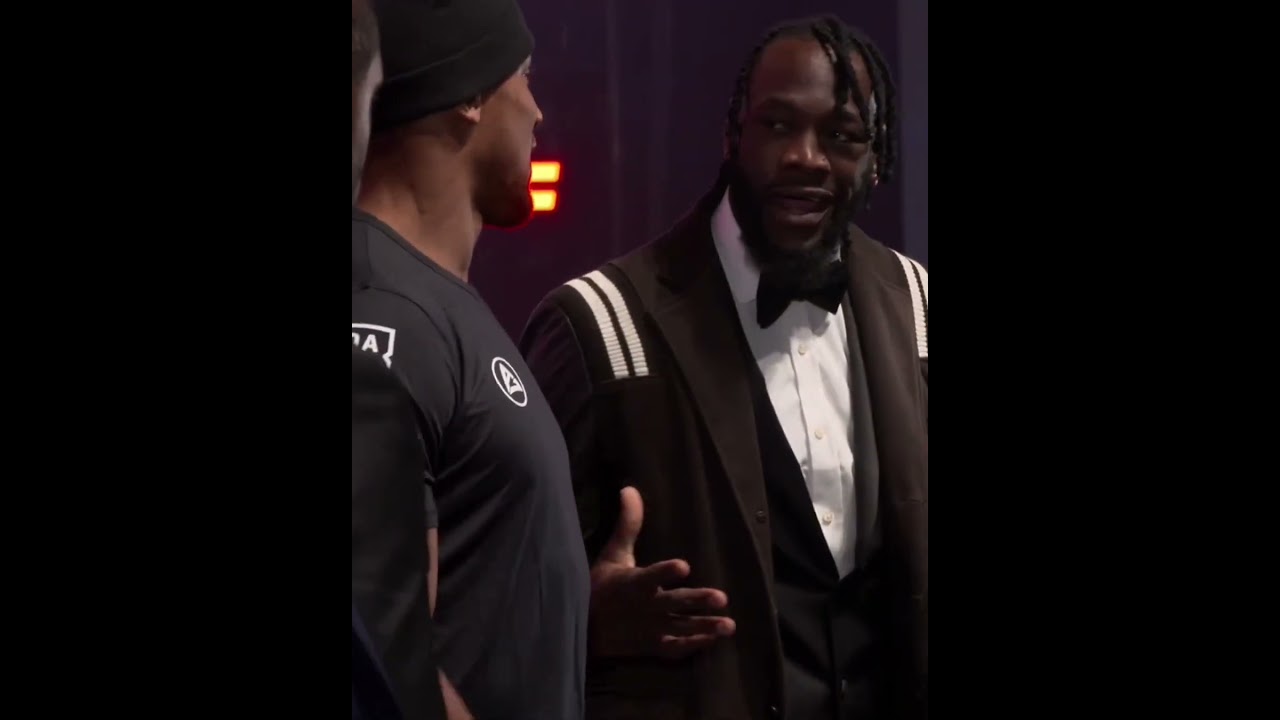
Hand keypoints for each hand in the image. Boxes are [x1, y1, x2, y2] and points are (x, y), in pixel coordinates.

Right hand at [588, 487, 735, 658]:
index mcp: (633, 583)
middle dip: (697, 601)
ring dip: (704, 627)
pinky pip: (674, 648)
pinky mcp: (652, 645)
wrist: (583, 628)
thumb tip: (630, 490)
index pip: (651, 575)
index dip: (666, 572)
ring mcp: (649, 629)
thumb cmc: (600, 586)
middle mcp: (644, 607)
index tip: (684, 566)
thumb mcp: (612, 554)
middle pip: (673, 603)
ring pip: (680, 628)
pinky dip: (692, 646)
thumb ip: (627, 525)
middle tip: (721, 598)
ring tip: (729, 625)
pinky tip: (713, 640)